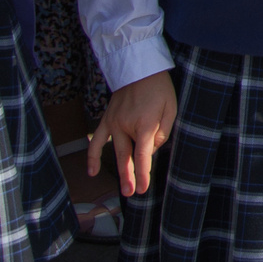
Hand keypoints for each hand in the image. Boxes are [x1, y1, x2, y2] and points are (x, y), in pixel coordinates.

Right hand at [85, 73, 176, 196]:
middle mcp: (126, 125)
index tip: (144, 188)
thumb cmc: (159, 88)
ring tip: (123, 190)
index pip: (143, 154)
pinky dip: (93, 156)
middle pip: (127, 157)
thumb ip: (163, 132)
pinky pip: (97, 140)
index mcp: (144, 123)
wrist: (140, 68)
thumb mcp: (170, 108)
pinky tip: (92, 171)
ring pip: (115, 152)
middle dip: (131, 177)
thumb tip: (151, 151)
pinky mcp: (106, 119)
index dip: (144, 173)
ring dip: (119, 172)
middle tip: (133, 193)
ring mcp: (114, 122)